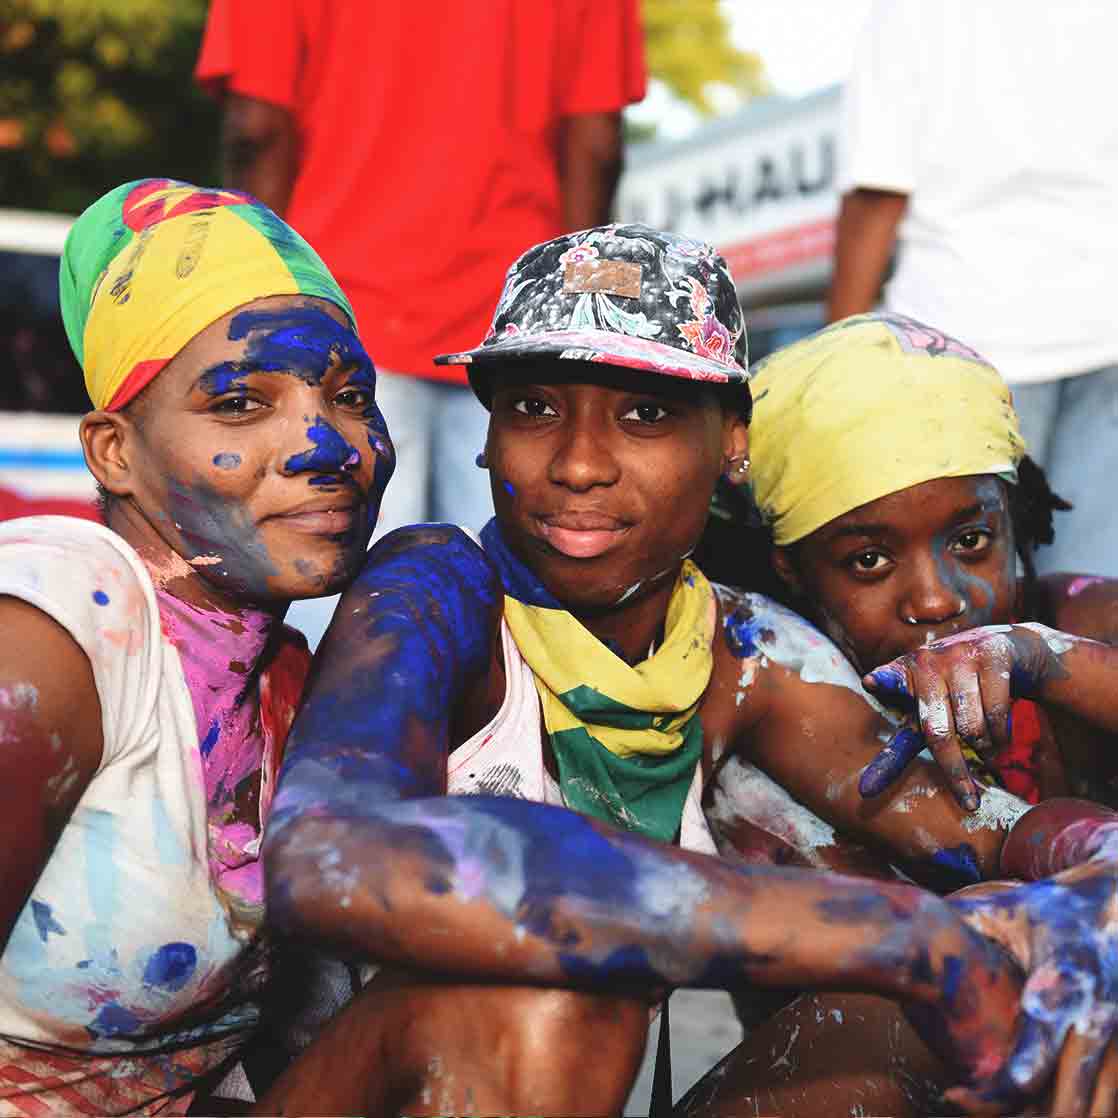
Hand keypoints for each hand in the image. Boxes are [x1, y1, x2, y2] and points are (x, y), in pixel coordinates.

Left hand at [859, 624, 1060, 807]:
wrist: (1007, 652)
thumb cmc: (952, 693)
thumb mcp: (923, 715)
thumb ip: (898, 748)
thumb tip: (863, 791)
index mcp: (903, 674)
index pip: (889, 682)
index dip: (882, 682)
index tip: (870, 682)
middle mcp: (927, 661)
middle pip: (937, 731)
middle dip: (955, 772)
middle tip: (969, 802)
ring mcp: (959, 654)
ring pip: (972, 727)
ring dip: (985, 749)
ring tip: (987, 749)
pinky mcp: (992, 653)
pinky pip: (998, 713)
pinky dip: (1003, 736)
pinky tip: (1001, 736)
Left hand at [943, 855, 1117, 1114]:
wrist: (1112, 909)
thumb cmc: (1047, 911)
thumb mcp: (1002, 908)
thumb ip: (958, 923)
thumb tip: (898, 927)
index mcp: (1062, 976)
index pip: (1038, 1043)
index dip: (1003, 1081)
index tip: (956, 1095)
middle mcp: (1097, 1014)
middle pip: (1068, 1099)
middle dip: (1019, 1117)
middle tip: (962, 1107)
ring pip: (1095, 1111)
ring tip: (987, 1111)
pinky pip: (1103, 1105)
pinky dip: (1065, 1112)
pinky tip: (1025, 1110)